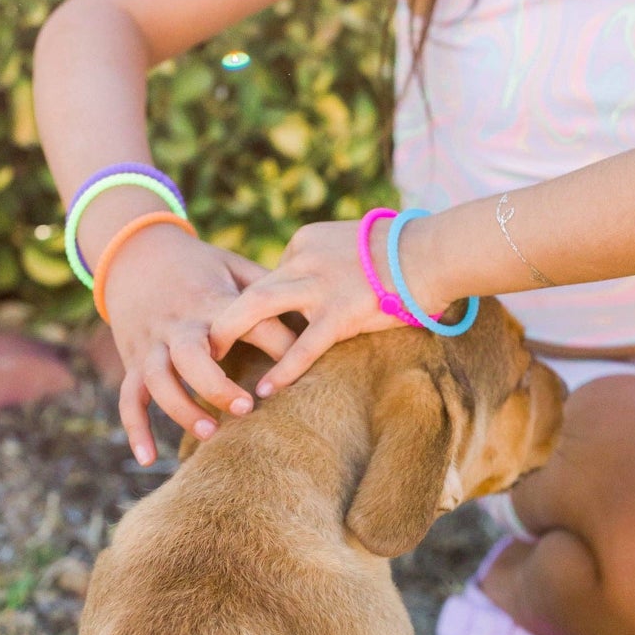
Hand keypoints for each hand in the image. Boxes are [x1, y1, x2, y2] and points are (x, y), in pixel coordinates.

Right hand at [103, 225, 295, 464]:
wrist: (135, 251)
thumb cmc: (199, 265)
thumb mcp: (233, 265)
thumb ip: (267, 286)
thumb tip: (313, 308)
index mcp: (209, 300)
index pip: (248, 323)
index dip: (278, 344)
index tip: (303, 365)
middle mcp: (178, 324)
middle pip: (190, 357)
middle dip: (216, 385)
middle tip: (247, 408)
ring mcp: (151, 344)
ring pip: (158, 380)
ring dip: (181, 409)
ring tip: (211, 433)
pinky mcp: (132, 360)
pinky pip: (128, 398)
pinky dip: (135, 429)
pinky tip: (148, 458)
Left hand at [208, 216, 437, 397]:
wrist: (432, 252)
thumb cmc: (401, 251)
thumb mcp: (353, 243)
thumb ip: (327, 263)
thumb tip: (319, 288)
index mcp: (305, 242)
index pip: (270, 276)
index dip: (259, 306)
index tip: (248, 329)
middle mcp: (304, 259)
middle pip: (248, 289)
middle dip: (220, 318)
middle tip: (202, 344)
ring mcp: (320, 285)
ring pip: (258, 307)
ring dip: (231, 335)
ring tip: (214, 366)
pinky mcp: (341, 312)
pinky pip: (303, 346)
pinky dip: (281, 369)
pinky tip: (265, 391)